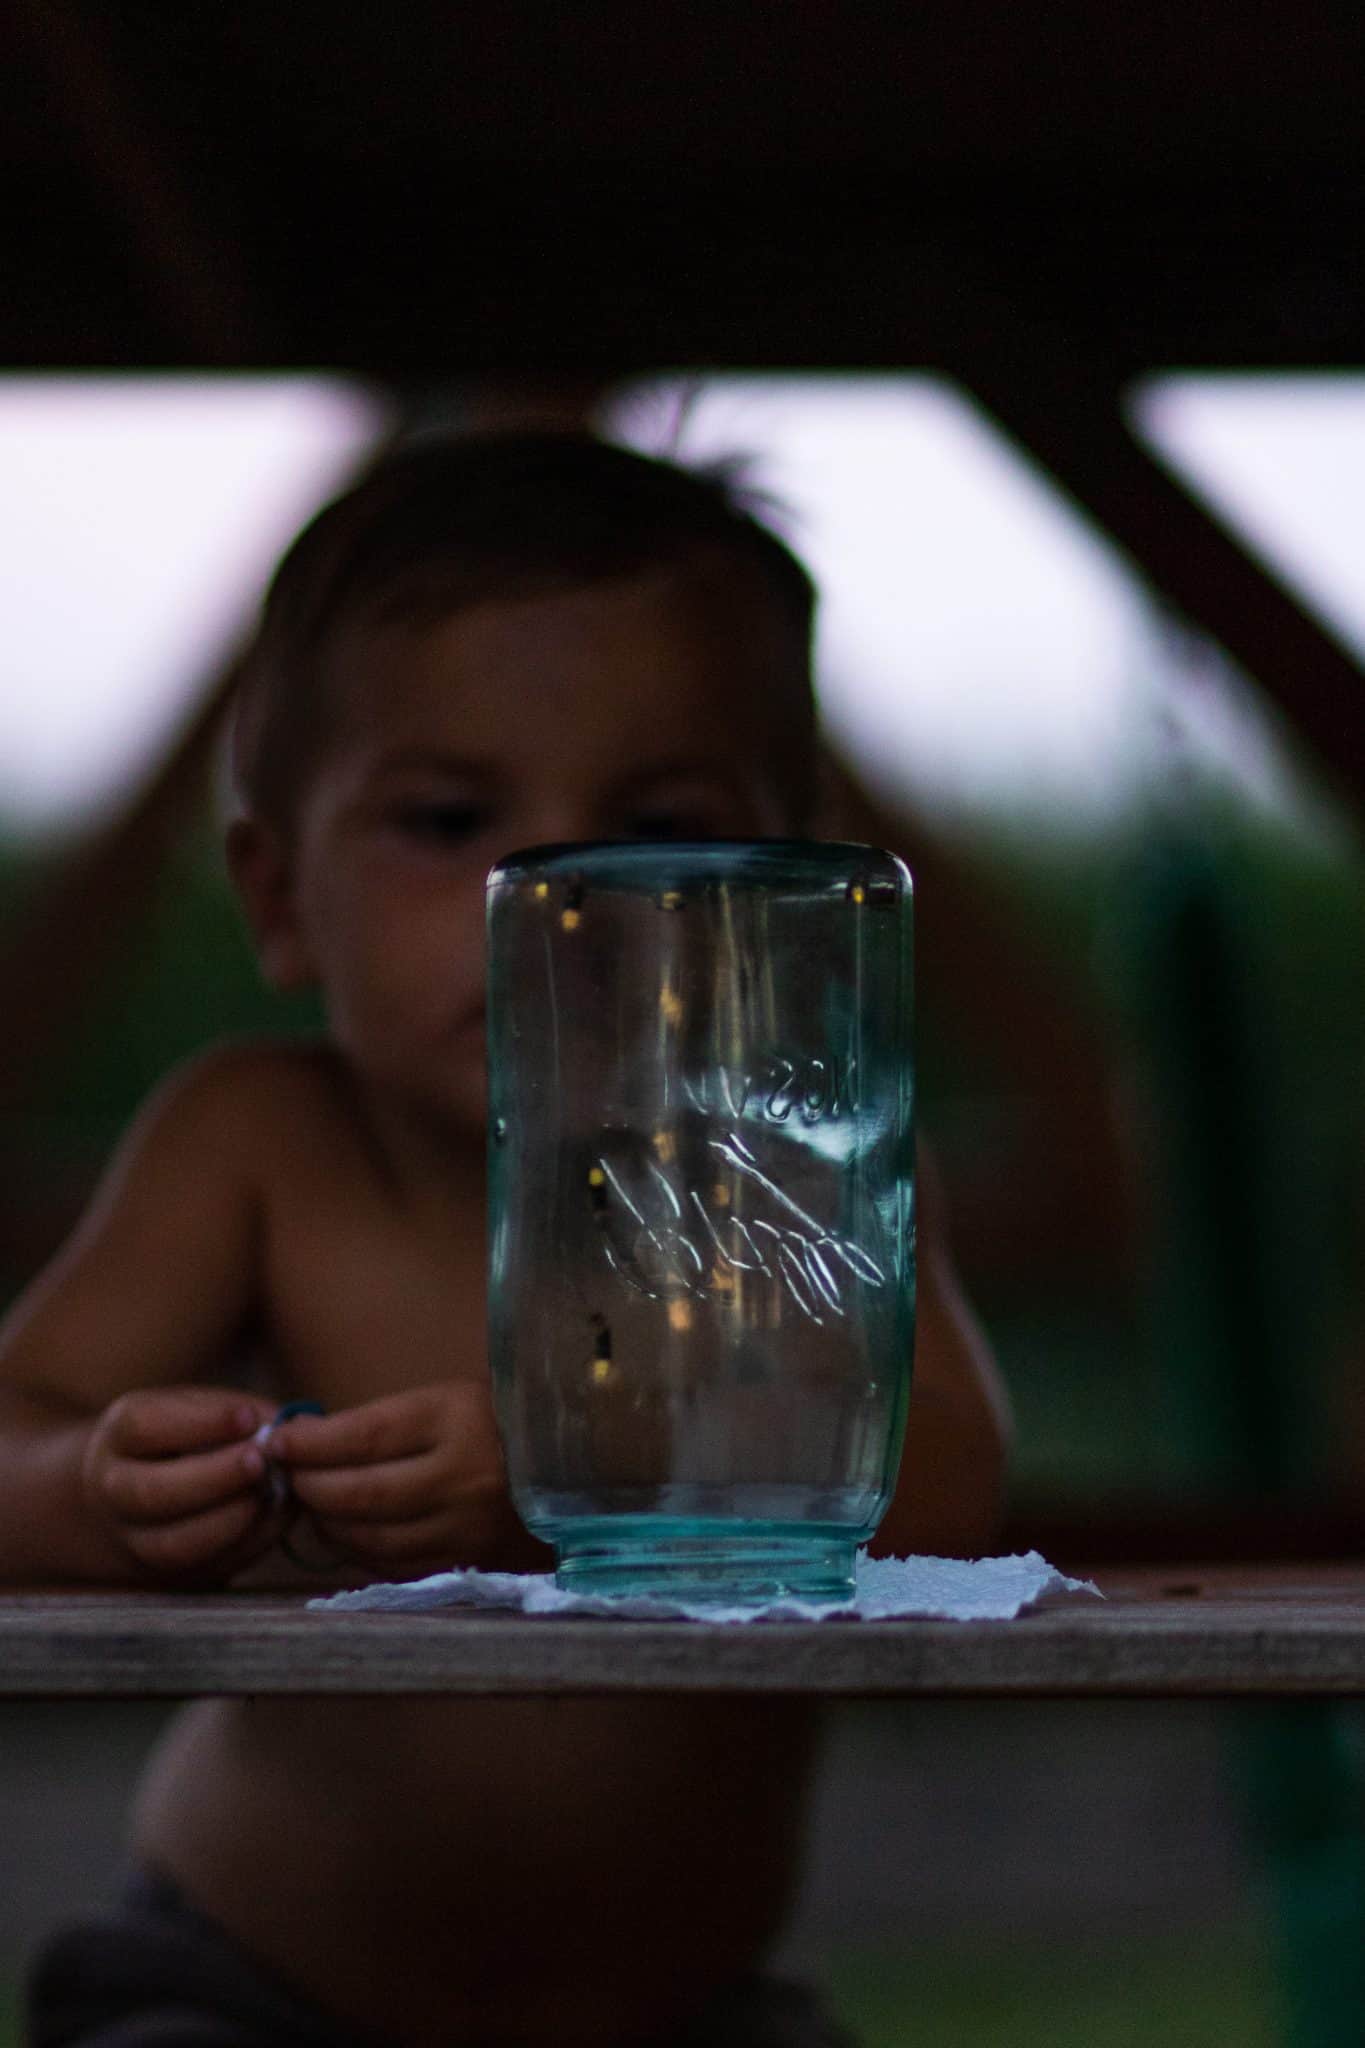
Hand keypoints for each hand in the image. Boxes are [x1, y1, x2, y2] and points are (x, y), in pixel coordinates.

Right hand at [81, 1386, 283, 1584]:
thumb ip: (234, 1413)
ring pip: (175, 1544)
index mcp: (120, 1436)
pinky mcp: (167, 1573)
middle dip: (216, 1478)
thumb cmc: (177, 1438)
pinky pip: (207, 1567)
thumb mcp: (192, 1408)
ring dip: (231, 1520)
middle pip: (154, 1492)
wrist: (130, 1497)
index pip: (145, 1427)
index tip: (247, 1417)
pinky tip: (277, 1516)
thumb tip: (289, 1427)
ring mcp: (134, 1539)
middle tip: (260, 1461)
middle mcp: (114, 1490)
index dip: (199, 1423)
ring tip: (271, 1493)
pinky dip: (249, 1543)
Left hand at [268, 1381, 524, 1573]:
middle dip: (310, 1486)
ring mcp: (466, 1525)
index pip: (364, 1435)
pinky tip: (346, 1533)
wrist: (576, 1465)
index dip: (312, 1443)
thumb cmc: (497, 1421)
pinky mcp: (468, 1561)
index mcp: (457, 1418)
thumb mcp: (448, 1400)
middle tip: (287, 1476)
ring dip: (327, 1524)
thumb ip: (384, 1423)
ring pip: (372, 1538)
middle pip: (361, 1493)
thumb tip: (306, 1439)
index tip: (280, 1440)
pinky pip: (395, 1566)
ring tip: (312, 1505)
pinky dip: (359, 1552)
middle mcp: (462, 1475)